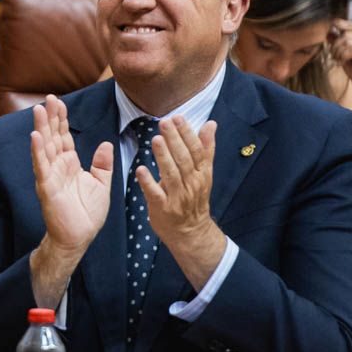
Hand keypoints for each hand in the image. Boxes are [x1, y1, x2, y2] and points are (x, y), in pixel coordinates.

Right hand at [28, 95, 112, 306]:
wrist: (79, 238)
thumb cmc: (87, 215)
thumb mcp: (102, 185)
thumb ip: (103, 164)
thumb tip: (106, 144)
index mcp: (70, 164)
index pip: (64, 137)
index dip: (61, 119)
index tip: (59, 102)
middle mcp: (58, 167)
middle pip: (52, 136)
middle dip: (50, 117)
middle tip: (49, 98)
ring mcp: (50, 176)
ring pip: (45, 147)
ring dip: (41, 128)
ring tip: (39, 110)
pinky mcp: (47, 187)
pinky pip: (41, 166)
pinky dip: (38, 151)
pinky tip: (35, 136)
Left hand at [135, 117, 226, 290]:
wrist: (191, 232)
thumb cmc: (195, 198)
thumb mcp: (204, 173)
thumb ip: (205, 148)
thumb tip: (211, 123)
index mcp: (202, 174)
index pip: (196, 151)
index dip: (187, 134)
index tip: (178, 118)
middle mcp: (191, 184)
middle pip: (183, 160)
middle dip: (175, 140)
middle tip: (165, 122)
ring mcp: (177, 197)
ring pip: (171, 174)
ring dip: (163, 157)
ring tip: (156, 140)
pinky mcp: (163, 208)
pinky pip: (155, 194)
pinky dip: (148, 182)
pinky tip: (140, 169)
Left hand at [329, 19, 351, 101]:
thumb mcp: (342, 50)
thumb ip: (336, 39)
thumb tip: (329, 30)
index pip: (349, 24)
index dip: (337, 32)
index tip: (330, 41)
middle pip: (347, 33)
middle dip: (336, 45)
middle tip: (333, 55)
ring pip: (349, 42)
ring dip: (338, 52)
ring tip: (337, 59)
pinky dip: (343, 56)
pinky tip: (341, 62)